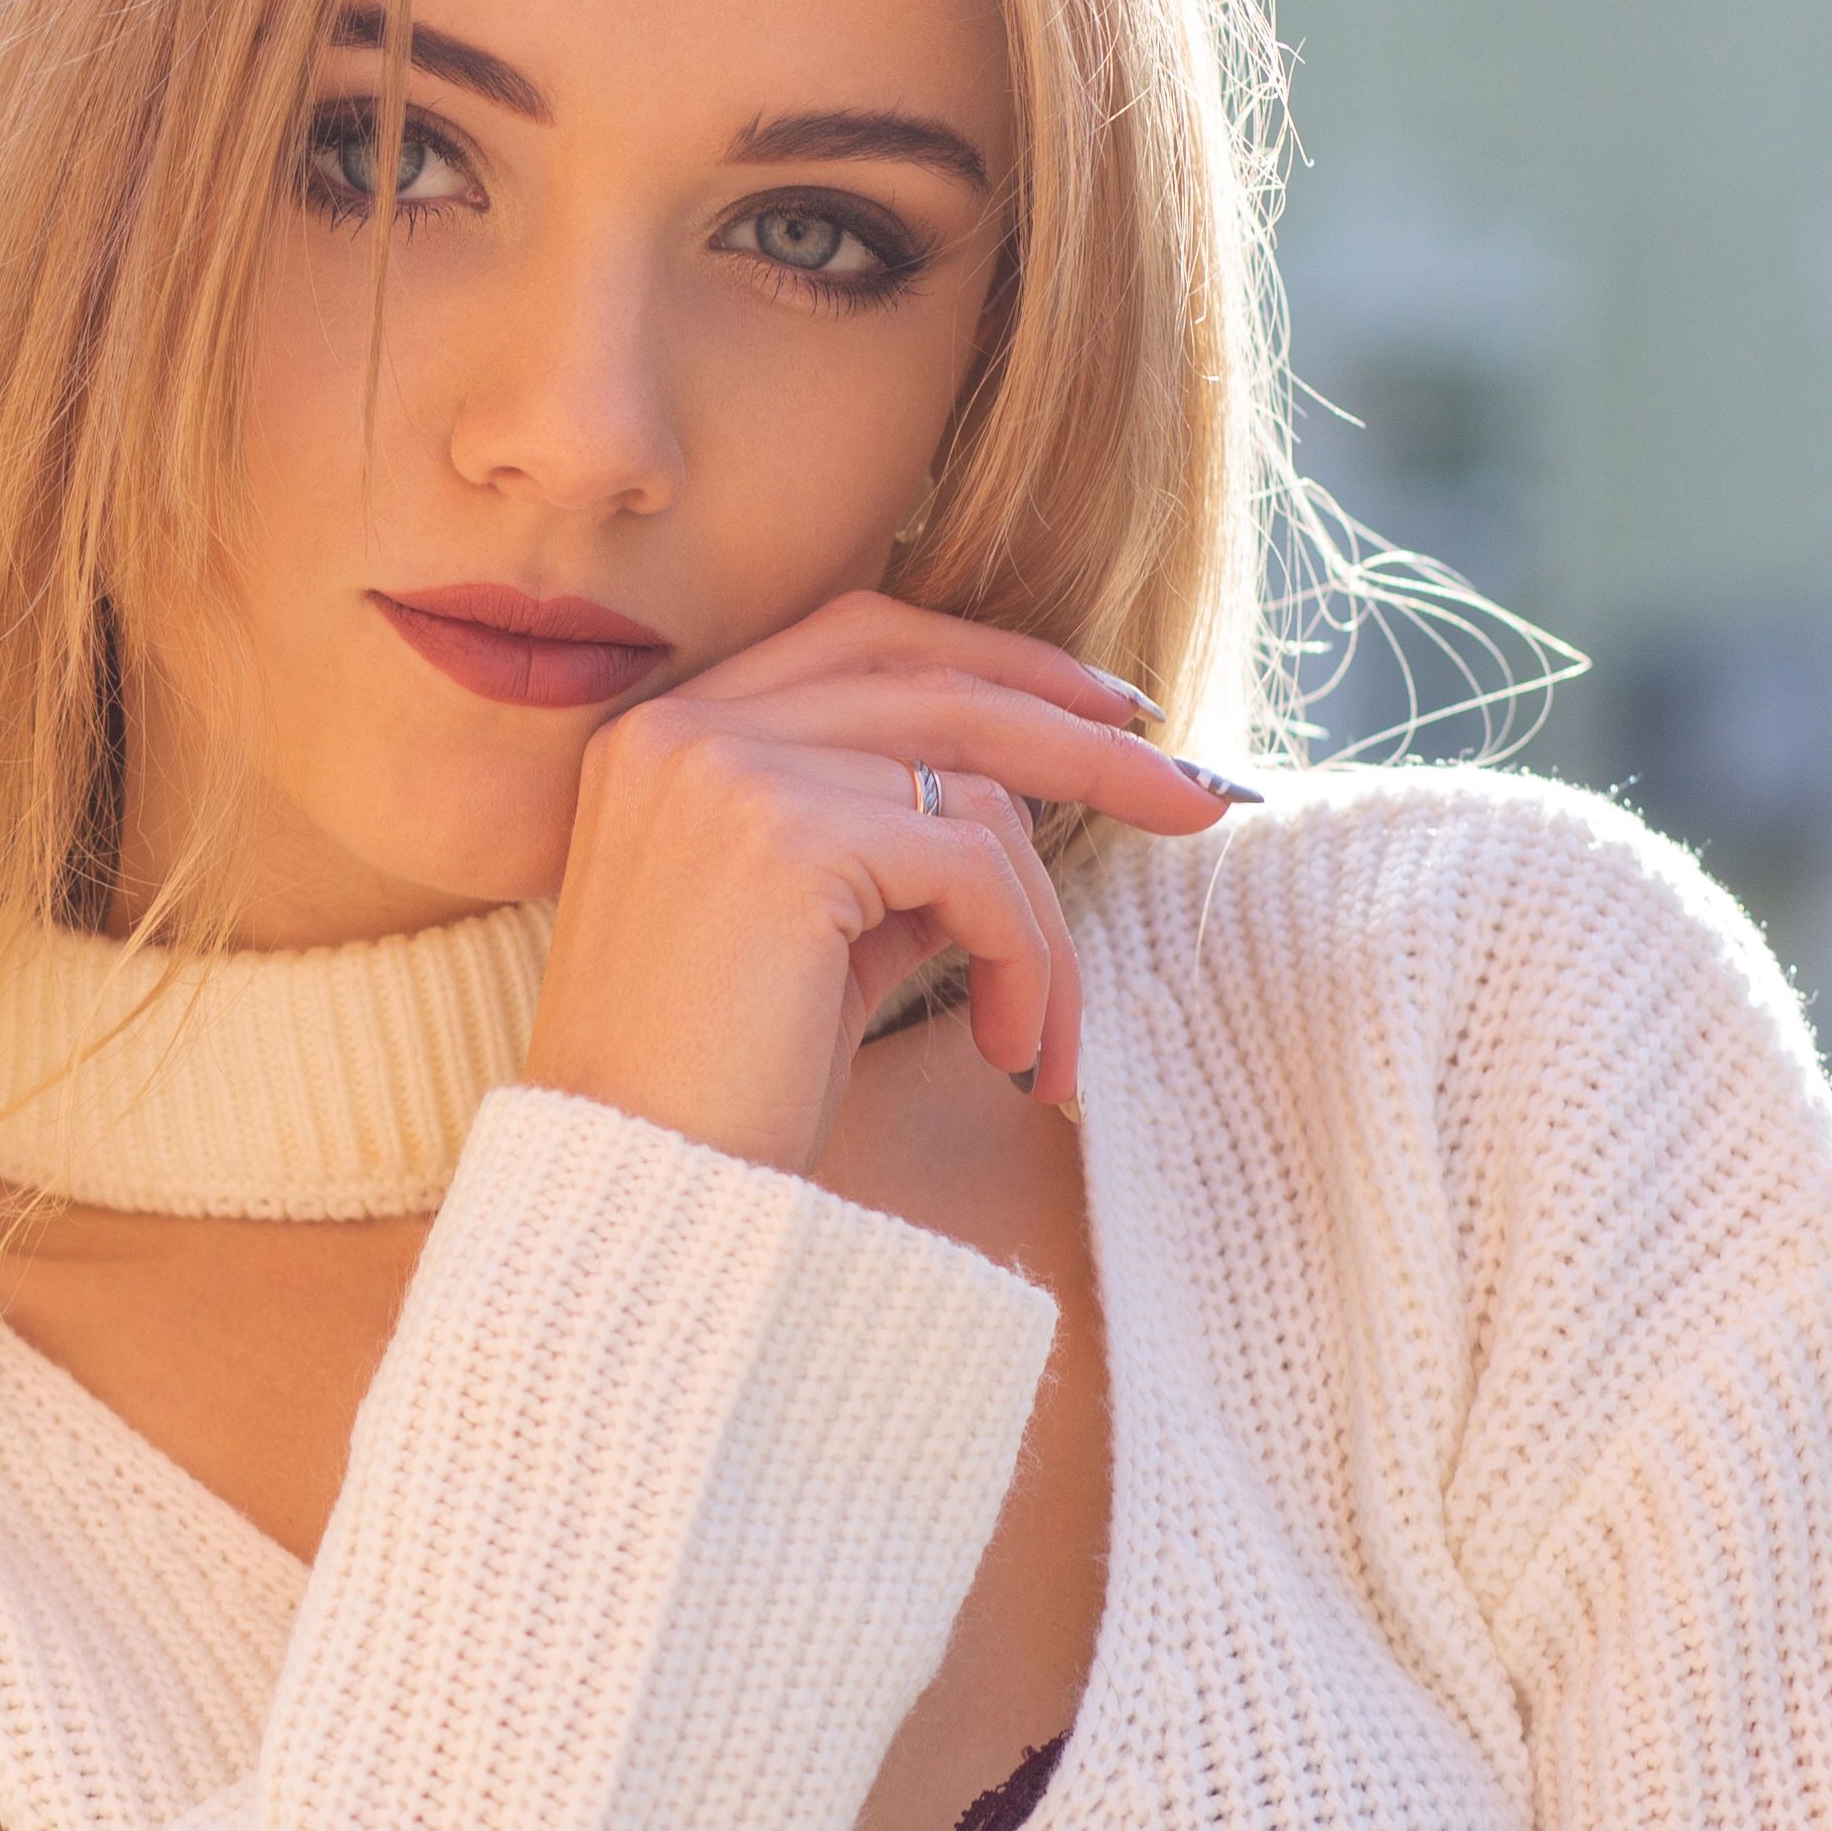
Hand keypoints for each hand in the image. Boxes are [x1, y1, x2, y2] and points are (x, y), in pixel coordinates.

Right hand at [515, 589, 1254, 1176]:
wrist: (633, 1195)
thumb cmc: (711, 1094)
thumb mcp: (803, 938)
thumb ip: (882, 850)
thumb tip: (1013, 808)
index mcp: (663, 735)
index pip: (860, 635)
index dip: (995, 659)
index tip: (1103, 712)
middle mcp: (682, 728)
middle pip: (935, 682)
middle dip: (1085, 741)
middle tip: (1198, 801)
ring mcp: (725, 771)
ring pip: (972, 793)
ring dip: (1046, 922)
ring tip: (1045, 1034)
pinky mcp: (783, 838)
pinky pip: (977, 865)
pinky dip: (1029, 958)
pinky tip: (1012, 1047)